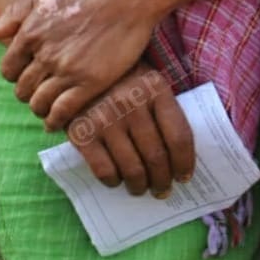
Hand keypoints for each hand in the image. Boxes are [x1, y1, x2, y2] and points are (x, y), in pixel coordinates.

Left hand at [0, 0, 165, 130]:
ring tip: (48, 109)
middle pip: (22, 90)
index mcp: (30, 34)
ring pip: (39, 104)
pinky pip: (62, 112)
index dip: (16, 76)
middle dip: (28, 94)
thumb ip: (13, 15)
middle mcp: (44, 54)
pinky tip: (57, 122)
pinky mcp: (89, 82)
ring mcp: (67, 70)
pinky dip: (55, 121)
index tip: (28, 76)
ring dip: (41, 110)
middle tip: (40, 93)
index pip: (8, 70)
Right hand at [65, 61, 194, 196]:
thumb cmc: (119, 80)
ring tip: (139, 189)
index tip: (184, 177)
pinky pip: (104, 169)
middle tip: (161, 190)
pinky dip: (113, 181)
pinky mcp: (82, 133)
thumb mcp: (146, 83)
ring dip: (139, 186)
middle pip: (156, 156)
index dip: (184, 163)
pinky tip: (116, 180)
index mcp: (155, 90)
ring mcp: (105, 119)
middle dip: (162, 181)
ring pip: (131, 168)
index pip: (179, 136)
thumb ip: (162, 110)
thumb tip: (177, 155)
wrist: (75, 70)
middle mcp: (131, 104)